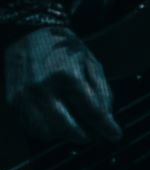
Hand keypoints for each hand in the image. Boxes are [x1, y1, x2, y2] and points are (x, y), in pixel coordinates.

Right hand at [6, 26, 121, 143]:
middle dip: (86, 135)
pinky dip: (47, 130)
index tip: (115, 135)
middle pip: (68, 128)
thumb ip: (101, 91)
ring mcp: (24, 96)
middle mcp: (42, 88)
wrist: (28, 34)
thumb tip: (107, 120)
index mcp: (66, 76)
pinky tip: (56, 120)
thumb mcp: (90, 63)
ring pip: (49, 132)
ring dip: (65, 134)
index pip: (91, 111)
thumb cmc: (62, 49)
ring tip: (75, 124)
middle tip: (95, 134)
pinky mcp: (12, 102)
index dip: (106, 127)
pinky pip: (32, 128)